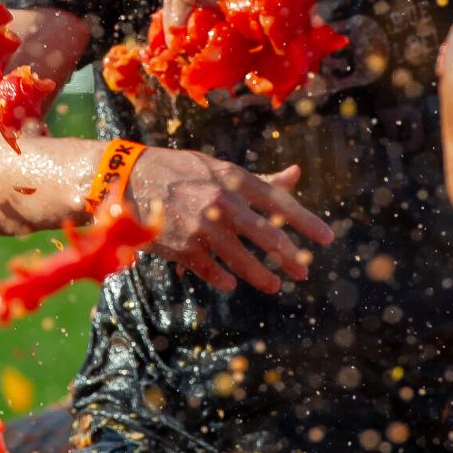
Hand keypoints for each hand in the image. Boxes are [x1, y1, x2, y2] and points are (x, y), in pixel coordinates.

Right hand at [125, 150, 333, 294]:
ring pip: (241, 259)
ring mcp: (202, 227)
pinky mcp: (182, 248)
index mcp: (234, 179)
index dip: (306, 221)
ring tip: (275, 285)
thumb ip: (258, 179)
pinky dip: (223, 279)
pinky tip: (231, 283)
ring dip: (261, 275)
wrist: (126, 180)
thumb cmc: (178, 171)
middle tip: (304, 270)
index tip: (326, 238)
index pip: (279, 202)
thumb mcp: (218, 168)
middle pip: (266, 234)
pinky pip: (210, 270)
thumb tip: (295, 175)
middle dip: (290, 256)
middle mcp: (222, 202)